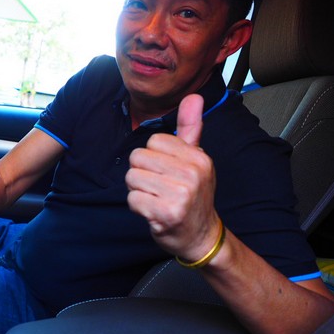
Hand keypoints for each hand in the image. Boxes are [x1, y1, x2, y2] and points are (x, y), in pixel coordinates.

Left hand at [125, 94, 221, 261]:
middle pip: (138, 158)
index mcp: (199, 157)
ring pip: (132, 178)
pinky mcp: (166, 213)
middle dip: (143, 174)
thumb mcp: (196, 159)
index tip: (167, 172)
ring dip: (138, 191)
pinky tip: (153, 212)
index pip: (153, 141)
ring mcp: (180, 194)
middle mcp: (192, 174)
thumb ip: (190, 128)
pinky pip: (132, 199)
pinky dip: (138, 207)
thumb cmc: (194, 196)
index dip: (153, 157)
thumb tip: (194, 97)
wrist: (201, 236)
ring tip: (156, 199)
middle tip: (160, 188)